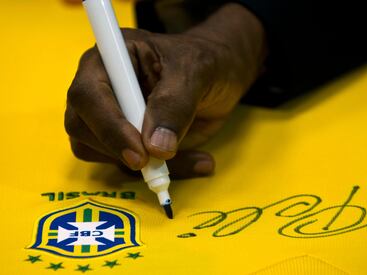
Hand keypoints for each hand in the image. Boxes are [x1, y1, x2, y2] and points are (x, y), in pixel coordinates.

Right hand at [65, 4, 265, 178]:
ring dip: (146, 168)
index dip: (109, 127)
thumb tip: (155, 148)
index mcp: (111, 59)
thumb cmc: (204, 63)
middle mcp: (102, 88)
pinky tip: (197, 161)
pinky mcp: (127, 141)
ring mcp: (112, 117)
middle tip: (162, 163)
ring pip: (102, 154)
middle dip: (119, 151)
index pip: (89, 94)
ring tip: (197, 159)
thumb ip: (174, 104)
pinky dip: (161, 172)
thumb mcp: (195, 73)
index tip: (140, 154)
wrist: (219, 77)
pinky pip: (129, 167)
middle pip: (81, 128)